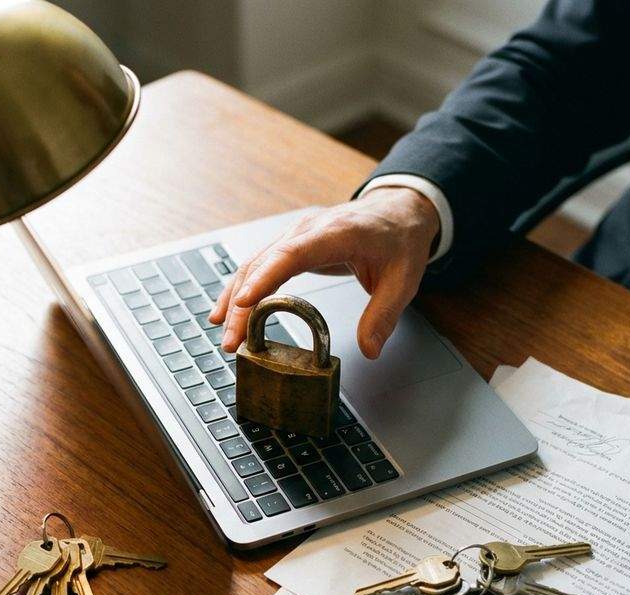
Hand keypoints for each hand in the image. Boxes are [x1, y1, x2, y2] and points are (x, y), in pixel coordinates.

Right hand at [208, 187, 439, 358]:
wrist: (398, 211)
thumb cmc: (399, 240)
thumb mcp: (403, 280)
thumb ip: (384, 315)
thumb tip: (369, 350)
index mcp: (335, 233)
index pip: (291, 255)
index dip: (264, 279)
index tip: (243, 303)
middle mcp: (307, 230)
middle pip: (263, 265)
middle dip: (241, 305)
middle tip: (232, 341)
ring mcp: (295, 234)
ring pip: (254, 265)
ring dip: (235, 300)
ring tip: (226, 335)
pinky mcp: (290, 245)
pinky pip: (259, 265)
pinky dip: (241, 288)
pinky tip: (227, 311)